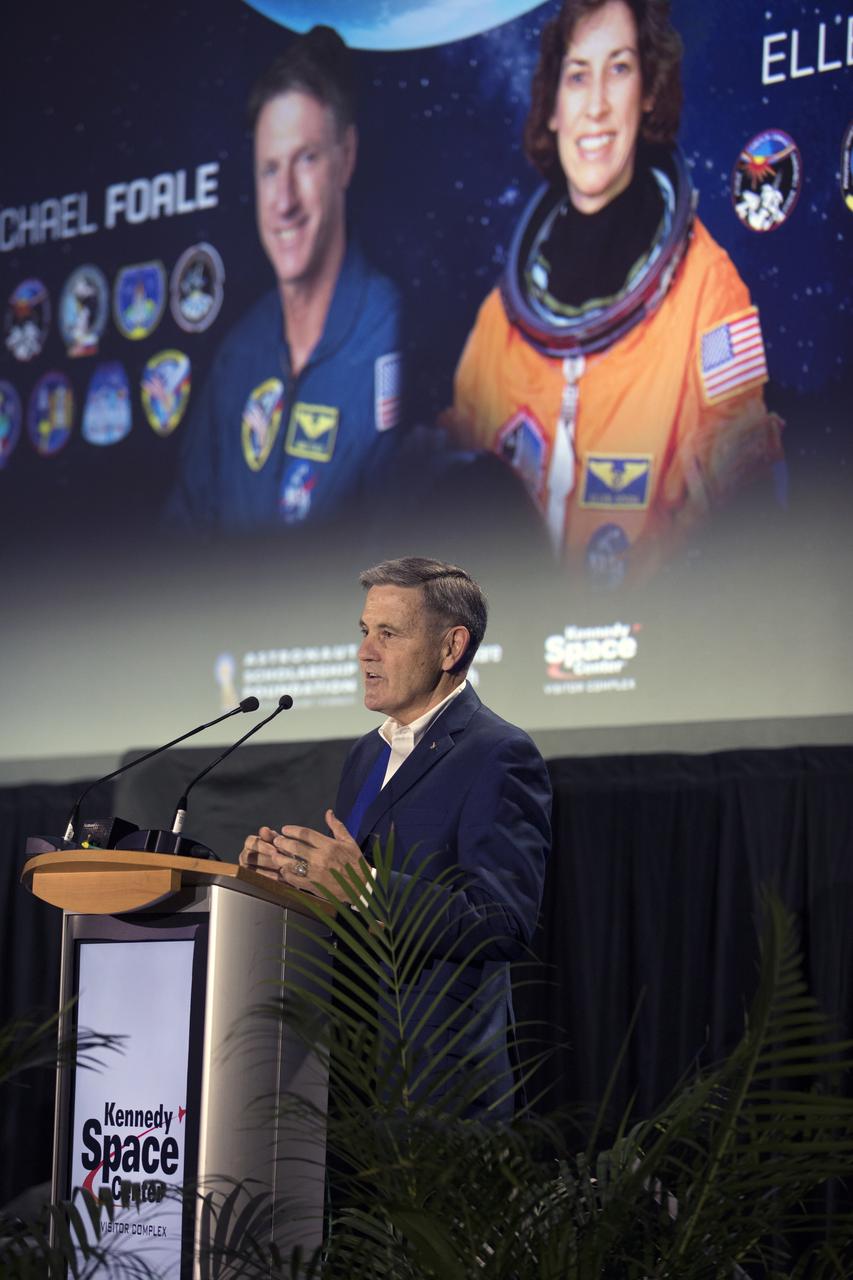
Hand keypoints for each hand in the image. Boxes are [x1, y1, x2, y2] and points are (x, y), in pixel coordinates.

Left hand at [239, 810, 367, 900]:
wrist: (362, 886)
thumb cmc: (355, 863)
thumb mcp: (349, 842)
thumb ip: (337, 826)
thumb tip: (328, 812)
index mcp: (329, 845)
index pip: (306, 834)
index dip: (292, 830)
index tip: (285, 829)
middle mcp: (320, 858)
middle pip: (295, 847)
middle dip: (282, 842)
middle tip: (276, 840)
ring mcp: (315, 873)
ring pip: (292, 864)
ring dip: (280, 858)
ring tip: (274, 854)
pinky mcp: (313, 886)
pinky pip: (295, 879)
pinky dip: (286, 874)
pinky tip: (283, 870)